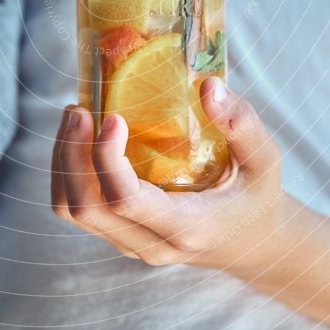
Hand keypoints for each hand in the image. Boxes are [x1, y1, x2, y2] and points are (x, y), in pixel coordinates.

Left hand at [51, 77, 285, 275]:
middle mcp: (152, 243)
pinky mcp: (120, 235)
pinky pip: (78, 209)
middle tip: (79, 109)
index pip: (127, 202)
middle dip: (72, 155)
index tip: (112, 117)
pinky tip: (81, 138)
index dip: (107, 159)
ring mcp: (131, 244)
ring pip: (72, 211)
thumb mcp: (265, 160)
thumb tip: (208, 86)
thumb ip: (242, 124)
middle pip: (86, 208)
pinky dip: (68, 172)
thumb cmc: (257, 196)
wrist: (252, 243)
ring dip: (64, 161)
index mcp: (188, 227)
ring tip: (75, 116)